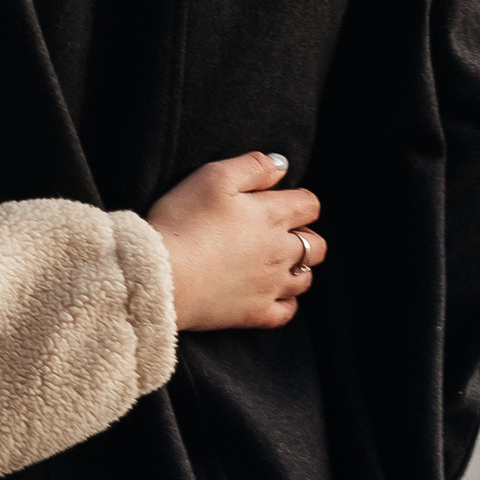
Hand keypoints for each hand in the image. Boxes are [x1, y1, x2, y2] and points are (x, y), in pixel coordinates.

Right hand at [143, 151, 324, 333]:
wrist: (162, 275)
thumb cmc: (183, 221)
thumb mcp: (214, 177)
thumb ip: (253, 167)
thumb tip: (281, 165)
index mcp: (272, 216)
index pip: (309, 205)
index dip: (300, 200)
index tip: (281, 200)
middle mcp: (280, 253)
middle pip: (316, 246)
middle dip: (305, 236)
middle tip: (280, 233)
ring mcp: (270, 286)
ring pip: (305, 279)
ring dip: (298, 269)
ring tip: (275, 262)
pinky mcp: (254, 314)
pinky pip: (286, 313)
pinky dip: (286, 303)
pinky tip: (272, 295)